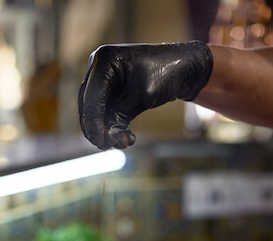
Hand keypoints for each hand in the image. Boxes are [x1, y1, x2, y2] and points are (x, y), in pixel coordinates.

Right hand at [78, 41, 212, 149]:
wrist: (184, 68)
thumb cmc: (165, 74)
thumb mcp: (142, 98)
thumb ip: (120, 117)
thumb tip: (104, 139)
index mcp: (104, 61)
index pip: (91, 98)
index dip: (93, 123)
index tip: (100, 142)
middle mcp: (99, 67)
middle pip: (88, 106)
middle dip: (99, 128)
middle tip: (110, 146)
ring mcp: (104, 78)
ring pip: (96, 112)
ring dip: (107, 130)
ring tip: (124, 142)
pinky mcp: (111, 90)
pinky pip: (106, 113)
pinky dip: (113, 126)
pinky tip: (126, 137)